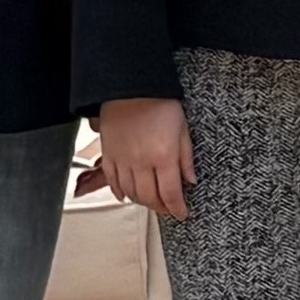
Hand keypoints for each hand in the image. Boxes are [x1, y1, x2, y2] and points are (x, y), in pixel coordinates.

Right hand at [89, 94, 195, 220]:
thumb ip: (186, 157)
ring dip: (142, 201)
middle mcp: (142, 162)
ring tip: (151, 201)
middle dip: (161, 208)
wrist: (131, 86)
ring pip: (131, 193)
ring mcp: (123, 160)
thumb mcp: (182, 128)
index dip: (177, 208)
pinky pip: (112, 181)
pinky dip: (119, 192)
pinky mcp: (109, 154)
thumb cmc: (159, 102)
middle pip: (150, 198)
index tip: (181, 213)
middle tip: (168, 210)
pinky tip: (126, 194)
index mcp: (164, 155)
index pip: (171, 193)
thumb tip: (190, 180)